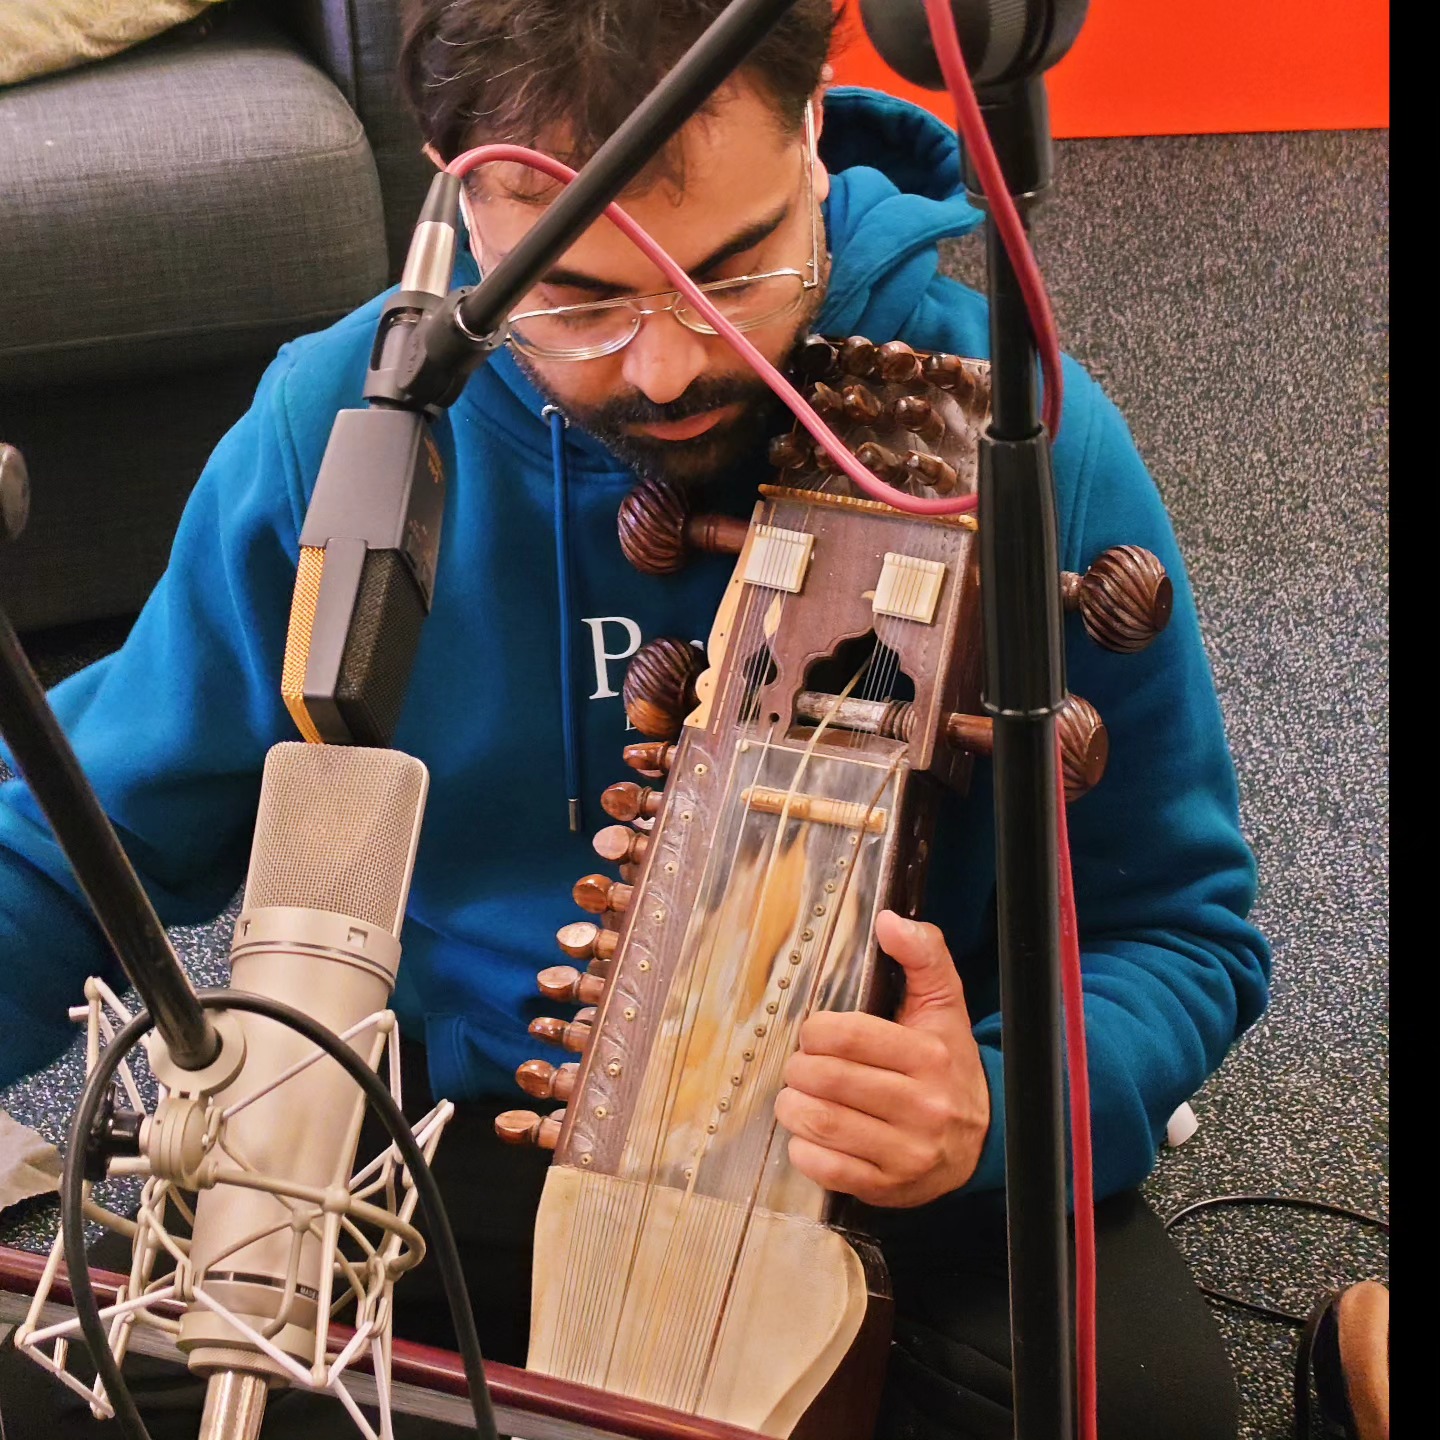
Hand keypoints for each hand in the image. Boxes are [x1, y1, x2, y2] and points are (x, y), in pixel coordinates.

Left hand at [773, 910, 989, 1206]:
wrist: (985, 1138)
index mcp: (931, 1057)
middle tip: (800, 1065)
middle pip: (830, 1080)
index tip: (813, 1033)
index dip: (816, 1030)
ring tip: (794, 1096)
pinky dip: (804, 1150)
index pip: (850, 1036)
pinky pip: (828, 1170)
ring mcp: (908, 1153)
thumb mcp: (944, 1005)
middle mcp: (924, 1107)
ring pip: (824, 1124)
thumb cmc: (948, 1063)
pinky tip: (808, 1135)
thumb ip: (923, 955)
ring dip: (793, 1107)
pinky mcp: (890, 1187)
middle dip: (800, 1068)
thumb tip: (889, 920)